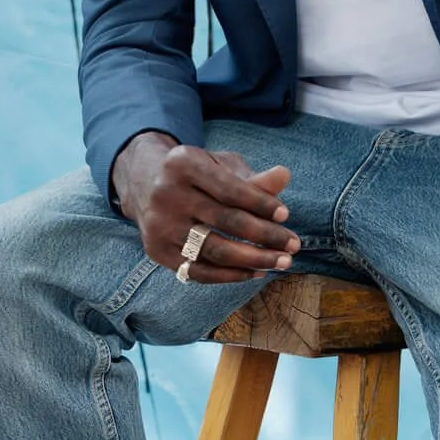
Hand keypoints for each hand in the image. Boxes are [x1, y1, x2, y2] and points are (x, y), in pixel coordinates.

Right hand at [111, 131, 300, 280]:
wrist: (144, 183)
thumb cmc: (195, 174)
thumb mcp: (219, 165)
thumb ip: (250, 178)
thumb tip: (284, 176)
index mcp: (183, 164)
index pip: (229, 189)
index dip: (261, 204)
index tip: (286, 215)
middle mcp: (166, 194)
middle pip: (224, 221)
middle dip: (265, 236)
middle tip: (294, 245)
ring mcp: (159, 226)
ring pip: (213, 251)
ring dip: (253, 260)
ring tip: (281, 262)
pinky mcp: (156, 251)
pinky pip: (198, 271)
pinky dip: (230, 275)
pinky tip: (255, 272)